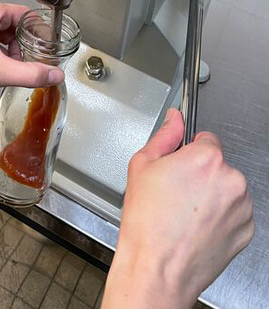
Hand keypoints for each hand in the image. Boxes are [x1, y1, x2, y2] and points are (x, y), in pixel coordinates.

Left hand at [0, 0, 63, 98]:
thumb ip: (31, 74)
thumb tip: (55, 75)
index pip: (26, 15)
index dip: (40, 34)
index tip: (49, 49)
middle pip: (14, 25)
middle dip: (24, 46)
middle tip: (32, 64)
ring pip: (0, 34)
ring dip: (10, 52)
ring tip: (13, 70)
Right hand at [102, 109, 253, 308]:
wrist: (157, 268)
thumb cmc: (147, 222)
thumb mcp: (142, 166)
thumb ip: (164, 136)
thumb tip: (174, 119)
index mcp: (206, 158)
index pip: (205, 138)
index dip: (187, 151)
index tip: (177, 165)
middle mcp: (231, 179)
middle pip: (217, 163)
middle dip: (199, 173)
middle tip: (174, 192)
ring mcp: (242, 207)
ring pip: (227, 188)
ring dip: (211, 194)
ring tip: (184, 212)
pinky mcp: (246, 230)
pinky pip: (234, 212)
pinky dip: (219, 216)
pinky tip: (195, 226)